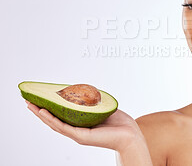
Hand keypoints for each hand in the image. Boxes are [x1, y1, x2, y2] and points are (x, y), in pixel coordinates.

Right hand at [25, 100, 142, 151]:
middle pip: (54, 120)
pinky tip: (45, 112)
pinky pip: (64, 127)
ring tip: (31, 106)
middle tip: (28, 101)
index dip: (49, 108)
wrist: (130, 135)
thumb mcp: (102, 107)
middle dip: (40, 111)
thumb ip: (93, 101)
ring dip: (42, 115)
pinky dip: (53, 120)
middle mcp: (77, 129)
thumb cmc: (119, 123)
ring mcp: (78, 134)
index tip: (39, 99)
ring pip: (55, 124)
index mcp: (81, 123)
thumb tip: (86, 89)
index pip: (61, 115)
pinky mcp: (81, 136)